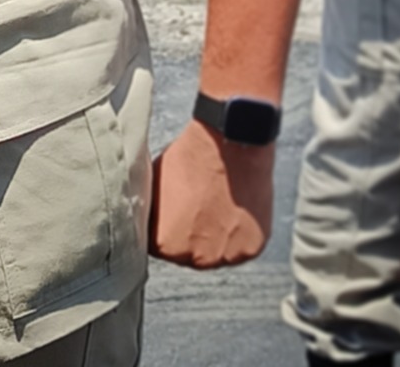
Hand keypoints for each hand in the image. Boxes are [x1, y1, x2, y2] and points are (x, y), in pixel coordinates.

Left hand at [148, 118, 273, 268]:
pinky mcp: (251, 248)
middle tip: (196, 209)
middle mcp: (197, 258)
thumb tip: (147, 221)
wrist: (229, 142)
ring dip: (215, 237)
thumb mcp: (154, 185)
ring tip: (215, 205)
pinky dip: (237, 233)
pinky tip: (232, 208)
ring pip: (216, 252)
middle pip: (189, 254)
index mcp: (166, 244)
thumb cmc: (190, 158)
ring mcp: (227, 256)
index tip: (172, 216)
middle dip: (190, 236)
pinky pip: (240, 246)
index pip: (159, 248)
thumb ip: (152, 212)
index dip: (164, 229)